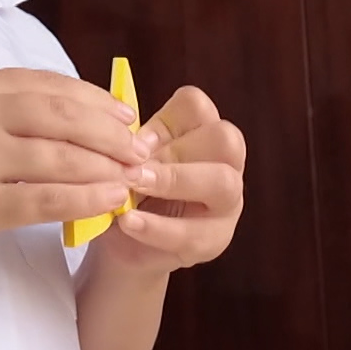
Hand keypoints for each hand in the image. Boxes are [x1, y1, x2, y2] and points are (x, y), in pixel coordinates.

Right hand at [0, 68, 148, 278]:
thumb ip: (4, 112)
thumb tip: (78, 116)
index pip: (48, 84)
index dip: (95, 100)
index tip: (125, 116)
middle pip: (64, 116)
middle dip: (111, 133)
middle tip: (141, 150)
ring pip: (63, 157)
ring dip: (108, 168)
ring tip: (135, 178)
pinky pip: (48, 198)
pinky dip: (87, 198)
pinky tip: (110, 201)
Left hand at [97, 86, 245, 274]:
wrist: (123, 244)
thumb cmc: (128, 191)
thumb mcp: (129, 161)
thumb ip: (134, 148)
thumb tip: (133, 143)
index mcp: (201, 132)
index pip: (197, 105)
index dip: (164, 118)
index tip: (134, 140)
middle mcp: (225, 162)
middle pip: (225, 137)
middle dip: (176, 150)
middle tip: (134, 167)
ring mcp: (227, 203)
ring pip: (223, 181)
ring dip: (173, 182)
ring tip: (133, 188)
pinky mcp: (215, 240)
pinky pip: (193, 232)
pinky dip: (155, 226)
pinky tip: (127, 221)